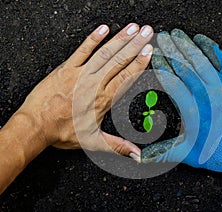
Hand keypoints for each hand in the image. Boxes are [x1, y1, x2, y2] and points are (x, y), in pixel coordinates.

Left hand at [15, 23, 152, 156]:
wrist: (36, 125)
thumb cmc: (63, 132)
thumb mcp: (93, 142)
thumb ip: (118, 146)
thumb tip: (137, 155)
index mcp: (104, 99)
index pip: (126, 77)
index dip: (139, 63)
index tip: (149, 51)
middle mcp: (95, 84)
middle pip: (119, 61)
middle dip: (136, 45)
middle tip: (148, 32)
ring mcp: (81, 74)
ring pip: (105, 54)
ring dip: (120, 39)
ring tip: (134, 28)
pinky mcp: (66, 68)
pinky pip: (82, 50)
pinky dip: (93, 39)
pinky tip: (104, 29)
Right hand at [142, 29, 221, 186]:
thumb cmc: (220, 152)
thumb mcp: (188, 153)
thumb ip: (163, 153)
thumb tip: (141, 158)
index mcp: (190, 108)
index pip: (171, 80)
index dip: (161, 66)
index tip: (154, 56)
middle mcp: (203, 93)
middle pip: (183, 65)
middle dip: (170, 50)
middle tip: (161, 37)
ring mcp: (220, 85)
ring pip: (199, 59)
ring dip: (186, 45)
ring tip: (177, 34)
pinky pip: (221, 60)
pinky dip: (211, 48)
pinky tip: (203, 40)